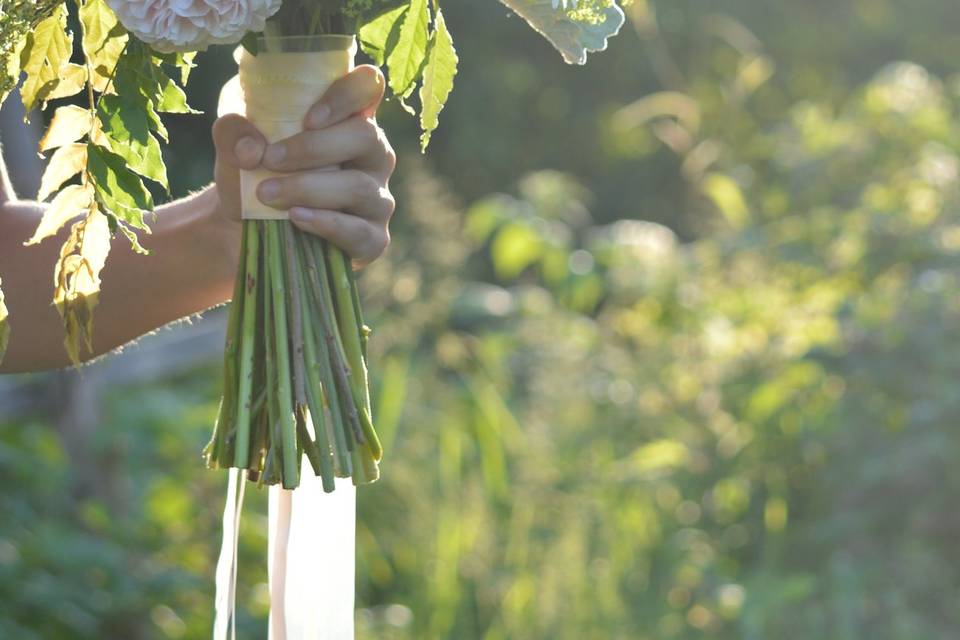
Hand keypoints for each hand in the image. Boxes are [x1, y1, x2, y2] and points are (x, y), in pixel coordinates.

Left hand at [211, 65, 396, 266]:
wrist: (247, 226)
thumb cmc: (255, 171)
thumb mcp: (234, 143)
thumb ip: (234, 132)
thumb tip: (251, 149)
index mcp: (348, 118)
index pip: (367, 88)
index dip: (346, 95)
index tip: (308, 118)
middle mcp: (373, 155)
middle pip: (367, 136)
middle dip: (314, 148)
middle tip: (269, 159)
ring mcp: (377, 198)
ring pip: (359, 187)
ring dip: (308, 188)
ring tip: (267, 194)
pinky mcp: (373, 238)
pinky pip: (359, 231)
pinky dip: (325, 224)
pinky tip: (296, 218)